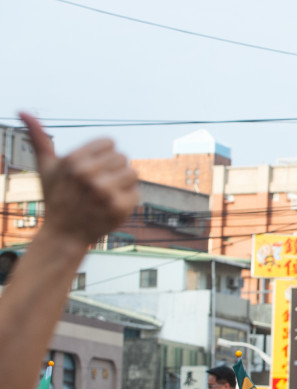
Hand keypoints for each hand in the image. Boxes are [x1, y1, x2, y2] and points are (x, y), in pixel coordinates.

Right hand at [20, 113, 138, 247]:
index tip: (94, 168)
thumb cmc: (56, 196)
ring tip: (106, 193)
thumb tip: (23, 111)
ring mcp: (104, 192)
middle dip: (113, 170)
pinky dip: (127, 199)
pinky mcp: (118, 208)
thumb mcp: (46, 167)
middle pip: (122, 157)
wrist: (64, 233)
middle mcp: (88, 174)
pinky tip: (111, 205)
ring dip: (123, 183)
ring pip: (133, 172)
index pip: (109, 142)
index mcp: (73, 160)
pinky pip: (136, 193)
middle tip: (99, 184)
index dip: (104, 155)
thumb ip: (39, 138)